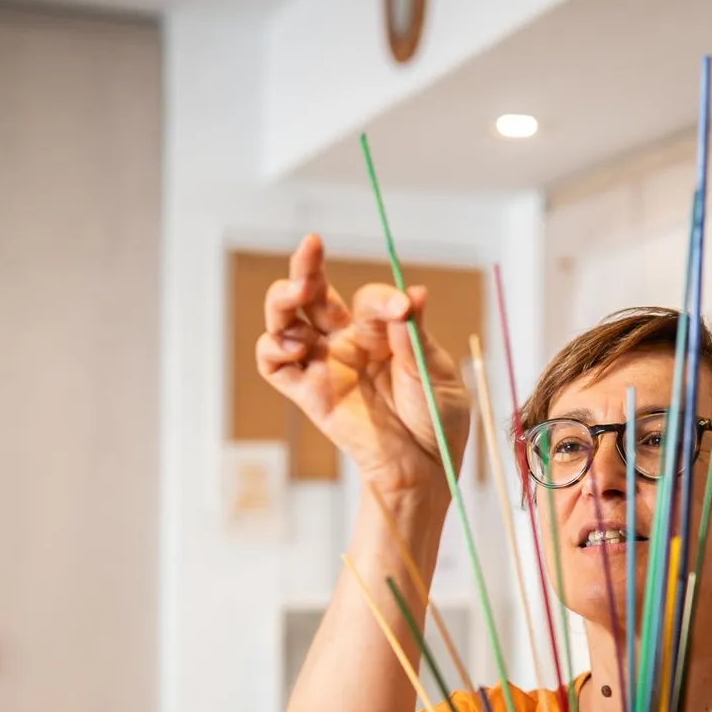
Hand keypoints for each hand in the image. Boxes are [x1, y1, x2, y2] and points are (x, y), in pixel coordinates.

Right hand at [255, 234, 470, 497]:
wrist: (426, 468)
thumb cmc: (437, 421)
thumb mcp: (435, 373)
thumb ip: (415, 338)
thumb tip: (413, 294)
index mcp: (382, 331)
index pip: (370, 300)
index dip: (383, 298)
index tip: (403, 308)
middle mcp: (348, 342)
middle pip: (315, 293)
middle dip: (307, 265)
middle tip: (312, 244)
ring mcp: (325, 366)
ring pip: (286, 320)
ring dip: (283, 298)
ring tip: (296, 291)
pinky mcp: (308, 394)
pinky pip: (274, 365)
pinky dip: (273, 347)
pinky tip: (296, 345)